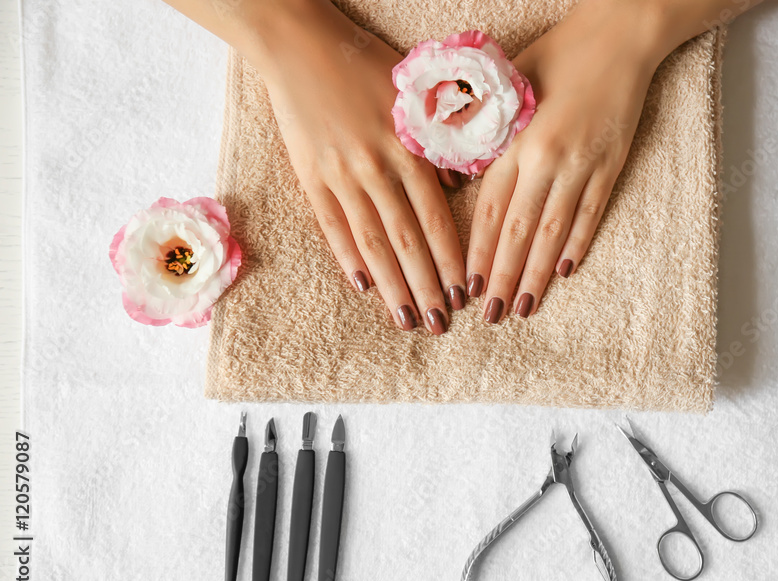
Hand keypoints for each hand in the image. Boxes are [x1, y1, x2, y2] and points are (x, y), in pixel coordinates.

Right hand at [255, 3, 466, 332]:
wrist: (301, 44)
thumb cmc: (366, 66)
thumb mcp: (415, 95)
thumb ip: (440, 142)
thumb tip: (461, 186)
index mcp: (410, 148)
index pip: (437, 219)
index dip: (451, 260)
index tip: (463, 294)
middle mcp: (378, 167)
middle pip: (407, 241)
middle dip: (426, 287)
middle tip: (440, 325)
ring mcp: (340, 175)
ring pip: (372, 243)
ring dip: (392, 286)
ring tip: (406, 320)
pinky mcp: (309, 176)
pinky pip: (332, 227)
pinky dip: (349, 259)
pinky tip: (364, 287)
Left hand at [465, 0, 669, 322]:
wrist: (617, 36)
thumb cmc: (554, 56)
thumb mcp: (504, 83)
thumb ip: (478, 127)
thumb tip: (453, 171)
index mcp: (514, 139)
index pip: (491, 210)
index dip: (479, 252)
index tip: (467, 285)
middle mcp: (547, 158)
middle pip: (521, 231)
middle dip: (504, 277)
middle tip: (491, 315)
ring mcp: (582, 165)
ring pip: (555, 232)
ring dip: (538, 274)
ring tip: (524, 307)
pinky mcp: (612, 165)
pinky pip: (593, 214)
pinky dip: (579, 244)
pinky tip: (566, 273)